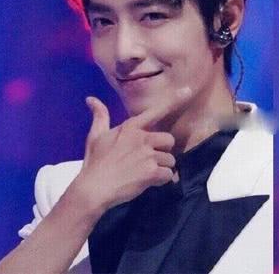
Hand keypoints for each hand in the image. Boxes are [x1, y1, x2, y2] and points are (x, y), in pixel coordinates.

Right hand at [70, 88, 191, 213]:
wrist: (93, 188)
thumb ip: (100, 116)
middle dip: (163, 151)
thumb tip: (90, 98)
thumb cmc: (95, 162)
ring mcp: (148, 154)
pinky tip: (149, 182)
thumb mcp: (95, 136)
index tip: (188, 90)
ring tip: (145, 173)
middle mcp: (142, 138)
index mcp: (131, 127)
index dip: (174, 100)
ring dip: (162, 168)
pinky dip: (162, 180)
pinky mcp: (151, 171)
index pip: (156, 111)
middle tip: (149, 160)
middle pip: (169, 140)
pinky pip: (168, 174)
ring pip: (170, 159)